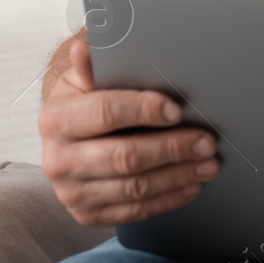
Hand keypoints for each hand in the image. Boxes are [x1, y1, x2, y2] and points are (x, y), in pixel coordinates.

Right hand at [38, 34, 220, 226]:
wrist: (64, 142)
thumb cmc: (81, 104)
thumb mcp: (82, 79)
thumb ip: (93, 66)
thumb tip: (86, 47)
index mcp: (56, 119)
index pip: (105, 113)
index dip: (143, 110)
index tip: (175, 110)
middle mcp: (59, 160)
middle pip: (125, 156)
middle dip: (172, 148)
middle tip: (206, 141)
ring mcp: (72, 193)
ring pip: (135, 188)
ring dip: (178, 176)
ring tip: (208, 163)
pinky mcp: (87, 216)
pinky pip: (135, 212)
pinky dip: (168, 199)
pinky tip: (189, 185)